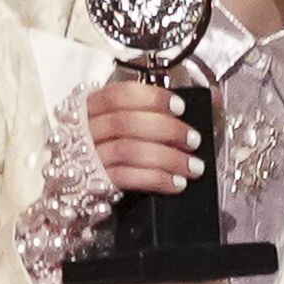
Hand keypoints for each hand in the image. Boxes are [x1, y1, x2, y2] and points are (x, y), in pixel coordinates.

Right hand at [82, 84, 200, 196]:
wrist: (72, 189)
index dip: (151, 98)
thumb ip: (162, 110)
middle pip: (127, 122)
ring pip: (129, 150)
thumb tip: (211, 96)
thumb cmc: (108, 148)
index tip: (179, 106)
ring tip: (193, 167)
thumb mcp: (126, 123)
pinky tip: (176, 183)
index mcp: (91, 107)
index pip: (119, 94)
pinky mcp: (93, 183)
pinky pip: (127, 178)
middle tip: (193, 140)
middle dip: (167, 130)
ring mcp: (86, 157)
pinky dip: (156, 179)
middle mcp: (84, 129)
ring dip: (168, 158)